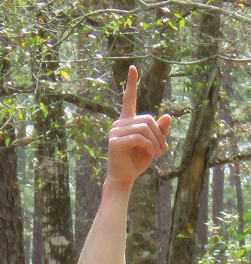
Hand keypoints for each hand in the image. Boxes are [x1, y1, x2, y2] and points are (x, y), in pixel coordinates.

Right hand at [106, 65, 171, 189]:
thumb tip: (166, 116)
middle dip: (159, 134)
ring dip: (156, 141)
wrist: (124, 178)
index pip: (129, 99)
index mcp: (126, 121)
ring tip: (159, 153)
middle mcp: (119, 124)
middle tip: (163, 149)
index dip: (132, 83)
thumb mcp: (153, 144)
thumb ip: (160, 130)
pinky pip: (140, 138)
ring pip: (145, 128)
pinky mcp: (115, 142)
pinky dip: (150, 146)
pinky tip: (152, 154)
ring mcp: (115, 132)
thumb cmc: (137, 161)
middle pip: (147, 119)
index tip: (133, 68)